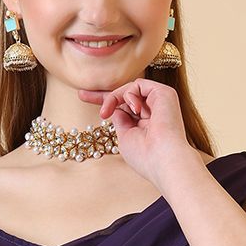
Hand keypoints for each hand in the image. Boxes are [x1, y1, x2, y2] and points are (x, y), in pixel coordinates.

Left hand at [77, 78, 191, 187]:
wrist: (164, 160)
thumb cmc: (145, 156)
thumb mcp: (124, 138)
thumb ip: (120, 122)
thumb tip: (116, 109)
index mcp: (145, 125)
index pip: (124, 109)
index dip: (106, 103)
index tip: (83, 98)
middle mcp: (154, 112)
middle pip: (125, 96)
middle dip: (104, 95)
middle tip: (81, 95)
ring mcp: (160, 102)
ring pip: (130, 90)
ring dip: (114, 98)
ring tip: (106, 113)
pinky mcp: (164, 93)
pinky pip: (138, 85)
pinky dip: (129, 95)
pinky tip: (133, 110)